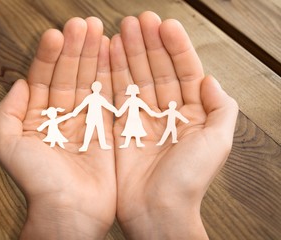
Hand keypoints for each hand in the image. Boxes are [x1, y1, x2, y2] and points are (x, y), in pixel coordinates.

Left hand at [0, 17, 115, 238]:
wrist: (71, 211)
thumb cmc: (39, 183)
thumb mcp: (10, 147)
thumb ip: (8, 113)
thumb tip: (18, 82)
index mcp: (39, 117)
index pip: (44, 78)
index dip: (50, 55)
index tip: (58, 34)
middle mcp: (62, 115)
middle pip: (68, 74)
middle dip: (75, 48)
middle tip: (84, 24)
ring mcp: (86, 120)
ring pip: (89, 81)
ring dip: (93, 56)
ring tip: (98, 31)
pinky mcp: (106, 128)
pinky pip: (108, 97)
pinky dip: (109, 76)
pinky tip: (112, 56)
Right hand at [110, 11, 237, 238]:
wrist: (156, 210)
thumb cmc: (189, 180)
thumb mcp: (218, 142)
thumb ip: (221, 108)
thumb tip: (211, 79)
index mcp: (192, 114)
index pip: (184, 71)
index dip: (175, 47)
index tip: (165, 25)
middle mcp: (166, 113)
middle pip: (157, 70)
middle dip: (148, 43)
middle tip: (138, 20)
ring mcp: (142, 118)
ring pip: (135, 78)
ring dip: (129, 53)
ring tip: (122, 30)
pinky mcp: (121, 127)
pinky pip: (116, 95)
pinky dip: (112, 74)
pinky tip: (109, 55)